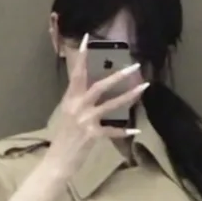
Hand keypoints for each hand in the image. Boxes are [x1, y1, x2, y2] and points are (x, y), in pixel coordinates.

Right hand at [46, 35, 148, 179]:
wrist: (57, 161)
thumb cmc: (63, 138)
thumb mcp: (68, 113)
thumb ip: (78, 99)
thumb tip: (91, 87)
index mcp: (70, 99)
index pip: (77, 73)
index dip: (83, 56)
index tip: (89, 39)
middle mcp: (77, 106)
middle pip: (99, 86)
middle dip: (118, 75)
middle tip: (133, 65)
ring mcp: (85, 121)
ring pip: (110, 105)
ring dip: (129, 96)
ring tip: (144, 87)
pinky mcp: (92, 136)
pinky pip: (112, 131)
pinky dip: (124, 131)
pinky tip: (136, 130)